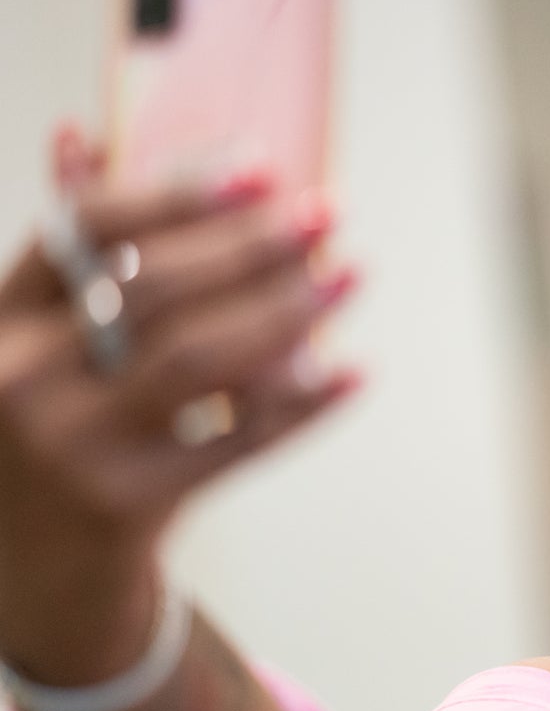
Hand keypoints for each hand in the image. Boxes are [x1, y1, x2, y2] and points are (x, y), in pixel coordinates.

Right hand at [0, 125, 358, 683]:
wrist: (33, 575)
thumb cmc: (52, 430)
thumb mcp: (37, 339)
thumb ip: (70, 253)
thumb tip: (78, 134)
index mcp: (0, 320)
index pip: (88, 229)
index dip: (178, 193)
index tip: (259, 169)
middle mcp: (24, 378)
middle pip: (155, 288)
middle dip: (251, 245)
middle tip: (326, 213)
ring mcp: (75, 446)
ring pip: (202, 359)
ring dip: (290, 310)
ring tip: (352, 275)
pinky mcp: (132, 504)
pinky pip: (240, 441)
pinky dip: (304, 405)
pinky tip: (353, 371)